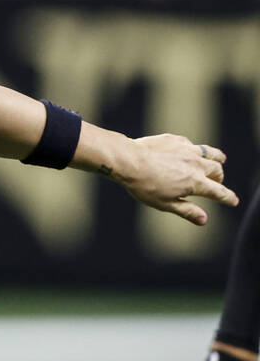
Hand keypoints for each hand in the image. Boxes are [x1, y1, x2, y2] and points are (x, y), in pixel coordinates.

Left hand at [115, 135, 237, 224]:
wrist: (128, 161)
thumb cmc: (144, 185)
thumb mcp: (165, 204)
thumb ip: (187, 211)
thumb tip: (204, 220)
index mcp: (195, 182)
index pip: (219, 192)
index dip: (228, 197)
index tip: (233, 201)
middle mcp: (196, 164)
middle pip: (217, 171)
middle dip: (219, 178)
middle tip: (217, 182)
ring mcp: (187, 150)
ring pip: (210, 153)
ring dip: (216, 159)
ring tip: (219, 161)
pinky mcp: (176, 140)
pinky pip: (191, 145)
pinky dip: (195, 150)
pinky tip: (190, 152)